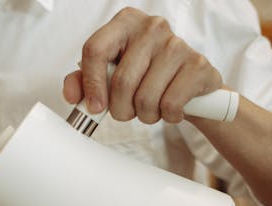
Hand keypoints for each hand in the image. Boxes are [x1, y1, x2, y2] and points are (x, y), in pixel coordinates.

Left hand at [62, 7, 223, 124]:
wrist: (190, 84)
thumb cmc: (146, 76)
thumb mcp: (111, 74)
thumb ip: (84, 81)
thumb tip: (73, 95)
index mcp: (125, 23)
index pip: (95, 50)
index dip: (91, 84)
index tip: (95, 107)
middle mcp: (152, 26)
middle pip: (120, 82)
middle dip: (120, 109)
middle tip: (128, 111)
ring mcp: (177, 44)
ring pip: (145, 98)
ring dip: (145, 115)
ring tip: (151, 107)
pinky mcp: (197, 65)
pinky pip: (170, 104)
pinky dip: (169, 116)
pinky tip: (172, 107)